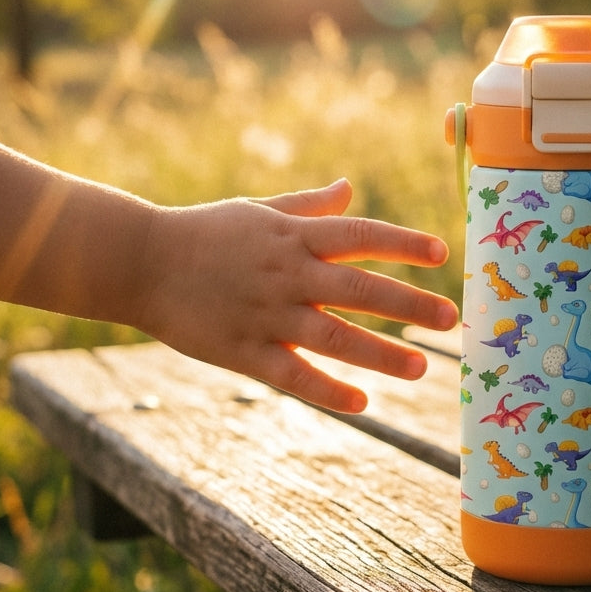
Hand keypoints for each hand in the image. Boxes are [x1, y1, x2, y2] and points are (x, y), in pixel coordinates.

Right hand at [136, 179, 457, 412]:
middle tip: (451, 319)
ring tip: (423, 366)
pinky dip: (328, 390)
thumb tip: (349, 188)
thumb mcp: (259, 210)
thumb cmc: (205, 232)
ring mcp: (266, 314)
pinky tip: (363, 403)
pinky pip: (293, 375)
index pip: (361, 235)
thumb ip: (308, 205)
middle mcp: (287, 273)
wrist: (139, 261)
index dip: (403, 243)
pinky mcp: (242, 350)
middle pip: (360, 289)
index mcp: (293, 236)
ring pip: (334, 337)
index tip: (441, 253)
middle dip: (409, 303)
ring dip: (382, 353)